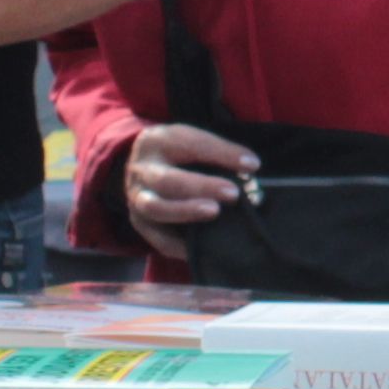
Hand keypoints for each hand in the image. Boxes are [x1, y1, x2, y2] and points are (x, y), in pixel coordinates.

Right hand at [117, 120, 257, 256]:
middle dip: (201, 187)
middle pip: (167, 180)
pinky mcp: (139, 223)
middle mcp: (143, 170)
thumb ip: (219, 154)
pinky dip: (178, 245)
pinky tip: (200, 247)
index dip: (222, 154)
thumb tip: (251, 168)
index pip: (190, 145)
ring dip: (186, 211)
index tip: (252, 165)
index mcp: (159, 141)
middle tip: (233, 193)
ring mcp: (136, 198)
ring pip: (155, 208)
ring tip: (214, 212)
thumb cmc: (178, 154)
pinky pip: (158, 238)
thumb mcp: (193, 142)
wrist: (141, 168)